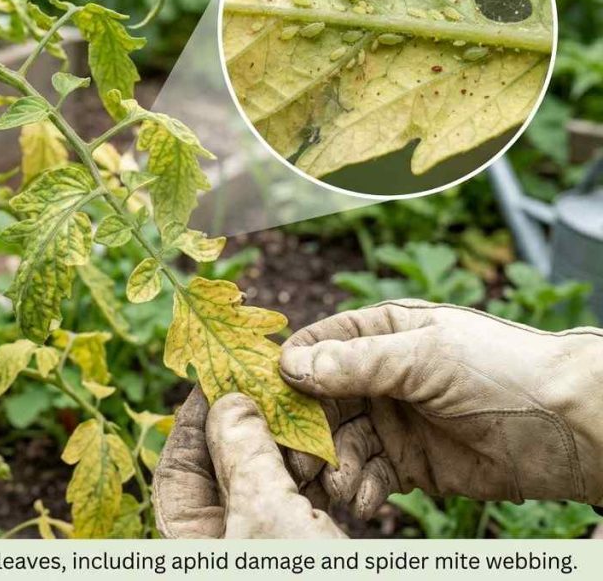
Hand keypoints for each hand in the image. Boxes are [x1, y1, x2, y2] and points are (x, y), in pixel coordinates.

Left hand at [152, 386, 345, 537]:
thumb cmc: (294, 576)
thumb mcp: (266, 510)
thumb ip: (245, 453)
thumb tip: (229, 402)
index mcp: (188, 538)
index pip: (178, 463)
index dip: (198, 414)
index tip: (221, 375)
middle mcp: (217, 540)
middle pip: (224, 469)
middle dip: (251, 429)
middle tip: (274, 389)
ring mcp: (256, 544)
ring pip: (263, 484)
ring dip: (290, 453)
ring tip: (312, 423)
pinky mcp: (294, 549)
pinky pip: (293, 505)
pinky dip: (312, 480)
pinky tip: (332, 458)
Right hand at [279, 299, 602, 516]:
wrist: (567, 425)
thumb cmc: (500, 368)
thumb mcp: (424, 356)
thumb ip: (358, 362)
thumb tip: (292, 366)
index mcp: (379, 332)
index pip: (316, 347)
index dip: (289, 372)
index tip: (266, 400)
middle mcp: (377, 375)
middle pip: (318, 402)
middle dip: (305, 432)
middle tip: (294, 460)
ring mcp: (391, 420)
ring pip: (338, 444)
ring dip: (334, 467)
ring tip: (342, 486)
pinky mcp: (407, 463)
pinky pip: (368, 476)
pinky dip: (362, 490)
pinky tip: (368, 501)